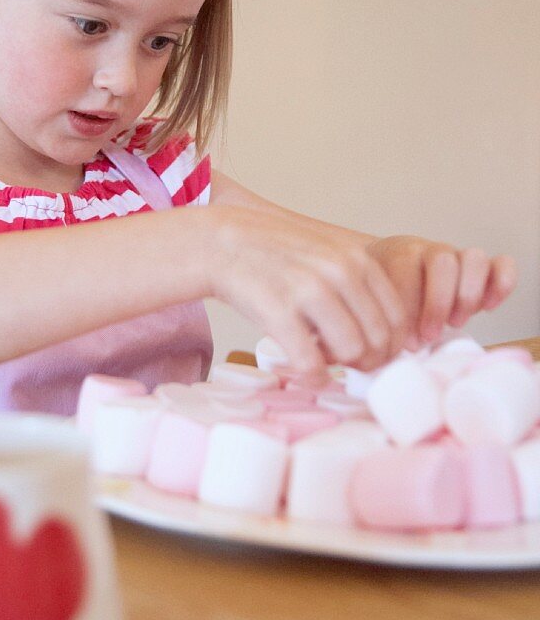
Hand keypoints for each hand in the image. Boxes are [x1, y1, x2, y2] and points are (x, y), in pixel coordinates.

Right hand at [210, 206, 406, 380]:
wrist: (222, 243)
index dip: (390, 345)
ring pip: (351, 351)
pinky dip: (313, 377)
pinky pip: (311, 363)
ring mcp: (308, 291)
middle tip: (348, 364)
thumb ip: (358, 283)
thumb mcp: (327, 253)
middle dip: (368, 361)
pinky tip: (306, 374)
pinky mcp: (278, 312)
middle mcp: (339, 273)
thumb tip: (389, 331)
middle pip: (379, 339)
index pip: (397, 317)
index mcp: (356, 260)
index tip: (373, 354)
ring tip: (322, 359)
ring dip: (339, 366)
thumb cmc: (276, 254)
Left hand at [367, 236, 517, 348]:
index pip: (406, 269)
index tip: (409, 340)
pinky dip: (502, 284)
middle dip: (439, 303)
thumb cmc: (388, 293)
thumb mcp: (382, 302)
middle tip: (431, 335)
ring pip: (475, 258)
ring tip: (456, 323)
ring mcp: (459, 256)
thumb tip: (412, 345)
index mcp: (402, 254)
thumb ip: (391, 317)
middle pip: (443, 262)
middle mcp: (433, 250)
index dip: (410, 308)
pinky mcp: (484, 267)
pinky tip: (488, 307)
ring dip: (468, 295)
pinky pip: (503, 264)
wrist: (394, 270)